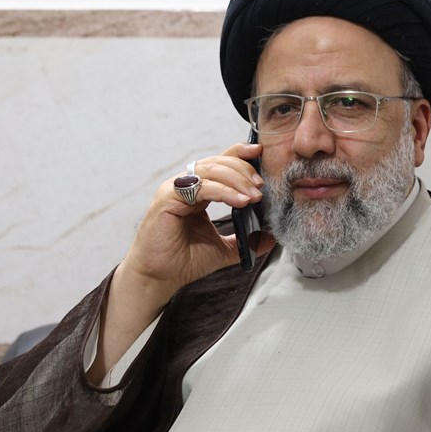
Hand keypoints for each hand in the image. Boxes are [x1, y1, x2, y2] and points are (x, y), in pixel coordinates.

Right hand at [91, 143, 272, 383]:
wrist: (160, 277)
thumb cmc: (183, 261)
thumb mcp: (223, 248)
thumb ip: (245, 240)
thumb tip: (270, 238)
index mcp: (198, 191)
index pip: (220, 163)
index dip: (240, 155)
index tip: (260, 153)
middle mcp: (185, 186)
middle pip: (217, 162)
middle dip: (243, 170)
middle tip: (261, 186)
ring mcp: (174, 190)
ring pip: (209, 170)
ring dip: (236, 180)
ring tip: (254, 195)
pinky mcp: (167, 198)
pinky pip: (199, 187)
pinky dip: (223, 191)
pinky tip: (240, 201)